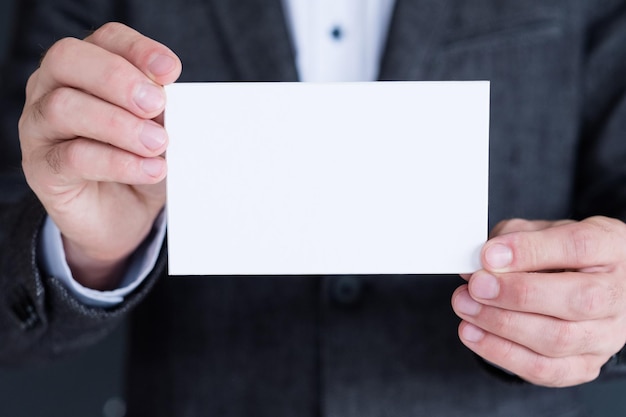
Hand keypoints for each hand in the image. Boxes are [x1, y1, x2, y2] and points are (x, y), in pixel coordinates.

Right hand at [19, 23, 181, 288]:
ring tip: (158, 143)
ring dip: (119, 124)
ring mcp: (40, 128)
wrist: (124, 217)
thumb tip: (172, 99)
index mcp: (86, 68)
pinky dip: (118, 162)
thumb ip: (160, 109)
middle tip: (157, 105)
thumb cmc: (140, 161)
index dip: (138, 50)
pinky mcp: (42, 169)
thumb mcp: (158, 129)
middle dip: (118, 80)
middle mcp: (52, 89)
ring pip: (64, 107)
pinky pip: (73, 157)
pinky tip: (151, 169)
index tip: (171, 72)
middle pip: (69, 60)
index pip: (106, 40)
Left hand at [452, 216, 625, 386]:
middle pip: (575, 300)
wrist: (588, 283)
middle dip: (515, 294)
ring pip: (557, 339)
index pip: (578, 247)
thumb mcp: (542, 230)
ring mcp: (606, 334)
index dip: (530, 251)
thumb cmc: (562, 252)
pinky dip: (503, 353)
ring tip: (466, 307)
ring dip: (502, 325)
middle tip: (476, 286)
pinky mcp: (586, 364)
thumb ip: (512, 238)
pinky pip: (546, 369)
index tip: (489, 255)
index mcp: (610, 247)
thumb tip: (479, 262)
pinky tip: (474, 334)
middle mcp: (616, 294)